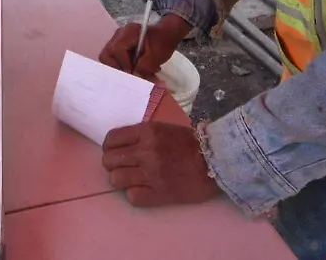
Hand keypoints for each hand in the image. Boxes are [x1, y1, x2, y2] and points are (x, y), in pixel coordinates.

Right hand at [99, 13, 189, 77]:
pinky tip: (137, 70)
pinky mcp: (120, 47)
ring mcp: (118, 41)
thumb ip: (144, 67)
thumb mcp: (157, 56)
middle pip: (106, 55)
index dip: (123, 63)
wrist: (167, 34)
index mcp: (129, 32)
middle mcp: (119, 35)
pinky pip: (115, 60)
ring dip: (121, 69)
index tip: (133, 72)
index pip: (116, 49)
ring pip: (109, 59)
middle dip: (116, 68)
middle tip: (129, 75)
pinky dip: (124, 67)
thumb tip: (134, 79)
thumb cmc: (163, 42)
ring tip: (135, 73)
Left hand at [102, 122, 219, 207]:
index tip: (116, 153)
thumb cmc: (191, 143)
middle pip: (108, 161)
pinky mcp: (159, 193)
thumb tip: (123, 145)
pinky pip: (132, 197)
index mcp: (146, 132)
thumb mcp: (164, 129)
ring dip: (122, 181)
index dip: (110, 148)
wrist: (216, 161)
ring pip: (116, 179)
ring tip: (134, 180)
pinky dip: (135, 195)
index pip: (111, 140)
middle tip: (124, 168)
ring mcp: (151, 173)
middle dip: (113, 165)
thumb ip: (143, 135)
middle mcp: (145, 151)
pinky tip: (144, 191)